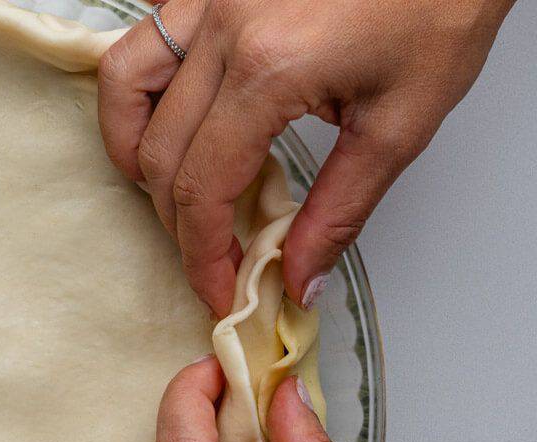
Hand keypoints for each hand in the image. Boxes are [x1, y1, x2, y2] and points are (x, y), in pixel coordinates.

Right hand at [97, 0, 514, 314]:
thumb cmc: (440, 7)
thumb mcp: (401, 124)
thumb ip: (338, 211)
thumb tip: (298, 278)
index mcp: (270, 67)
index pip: (202, 186)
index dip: (202, 253)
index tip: (219, 289)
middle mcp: (224, 28)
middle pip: (158, 151)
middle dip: (178, 221)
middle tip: (213, 255)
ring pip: (124, 84)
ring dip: (131, 147)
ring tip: (164, 187)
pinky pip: (145, 35)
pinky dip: (140, 85)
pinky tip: (167, 115)